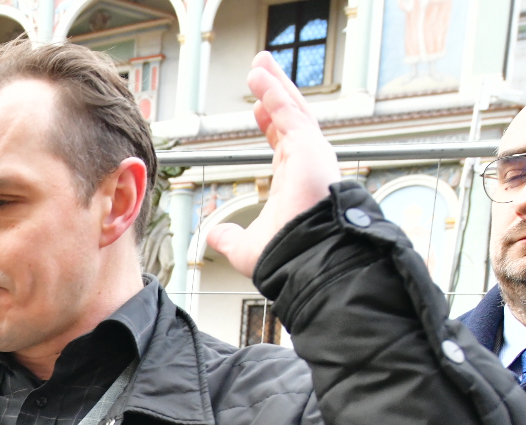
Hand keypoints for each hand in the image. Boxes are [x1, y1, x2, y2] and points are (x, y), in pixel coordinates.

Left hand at [206, 52, 341, 277]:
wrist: (303, 259)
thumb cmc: (283, 258)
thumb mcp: (245, 246)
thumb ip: (230, 237)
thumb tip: (214, 236)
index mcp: (292, 182)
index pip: (282, 142)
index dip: (269, 122)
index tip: (257, 108)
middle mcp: (305, 164)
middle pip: (289, 118)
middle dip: (275, 93)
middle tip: (262, 72)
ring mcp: (311, 154)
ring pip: (291, 109)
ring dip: (274, 85)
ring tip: (259, 64)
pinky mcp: (310, 147)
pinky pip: (290, 113)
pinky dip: (275, 93)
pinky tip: (262, 77)